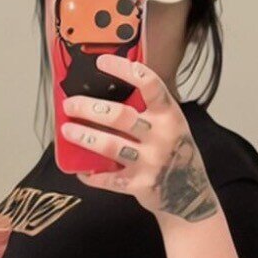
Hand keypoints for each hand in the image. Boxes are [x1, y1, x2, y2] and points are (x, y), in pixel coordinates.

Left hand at [60, 55, 218, 221]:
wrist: (191, 196)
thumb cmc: (175, 154)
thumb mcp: (172, 126)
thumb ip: (149, 111)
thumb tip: (107, 93)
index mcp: (170, 116)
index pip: (149, 84)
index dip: (124, 70)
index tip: (101, 62)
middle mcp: (162, 136)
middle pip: (120, 116)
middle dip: (89, 108)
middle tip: (69, 105)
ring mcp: (151, 162)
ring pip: (110, 146)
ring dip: (84, 137)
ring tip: (67, 131)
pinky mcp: (140, 185)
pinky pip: (108, 179)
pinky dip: (91, 175)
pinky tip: (81, 169)